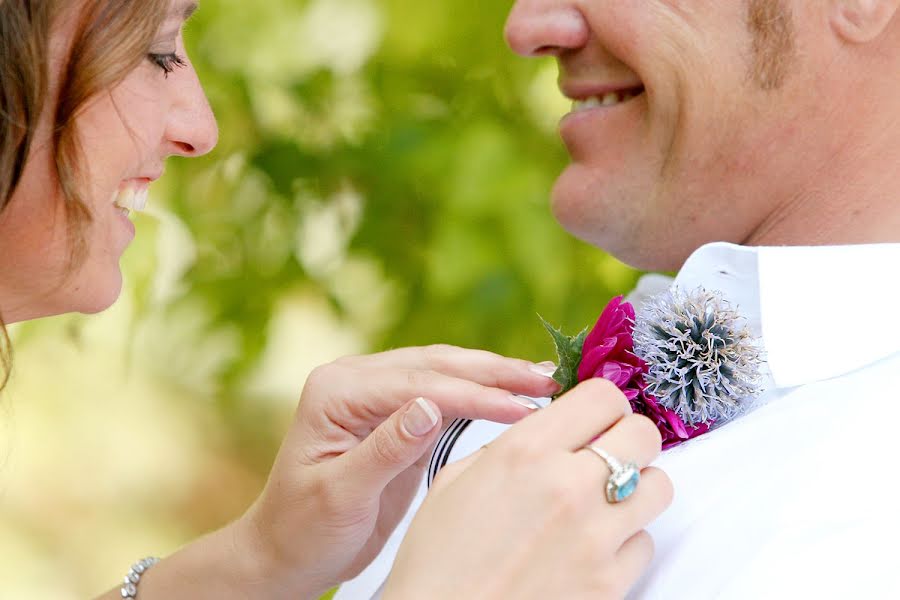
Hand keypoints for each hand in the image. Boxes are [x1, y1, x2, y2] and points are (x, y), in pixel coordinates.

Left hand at [235, 345, 559, 598]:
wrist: (288, 551)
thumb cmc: (304, 530)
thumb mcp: (341, 495)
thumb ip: (385, 449)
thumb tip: (432, 406)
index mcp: (337, 390)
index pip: (418, 384)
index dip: (475, 394)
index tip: (523, 408)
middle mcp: (356, 380)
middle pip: (436, 364)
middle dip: (494, 372)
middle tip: (548, 379)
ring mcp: (376, 392)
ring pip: (444, 371)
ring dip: (493, 376)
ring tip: (542, 381)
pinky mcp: (395, 412)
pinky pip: (444, 394)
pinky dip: (480, 394)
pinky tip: (512, 395)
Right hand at [383, 378, 672, 599]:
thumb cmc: (438, 562)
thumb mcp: (454, 481)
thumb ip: (506, 447)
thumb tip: (543, 431)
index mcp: (524, 452)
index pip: (602, 396)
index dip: (604, 405)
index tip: (597, 419)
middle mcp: (567, 486)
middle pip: (644, 434)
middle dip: (628, 441)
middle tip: (606, 456)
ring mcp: (595, 537)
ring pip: (659, 486)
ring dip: (636, 489)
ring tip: (604, 503)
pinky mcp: (610, 582)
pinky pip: (645, 544)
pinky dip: (625, 543)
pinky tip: (592, 549)